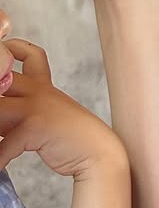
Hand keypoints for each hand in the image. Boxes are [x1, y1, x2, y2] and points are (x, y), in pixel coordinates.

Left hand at [0, 39, 124, 180]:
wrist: (99, 153)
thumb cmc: (70, 138)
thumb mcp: (42, 118)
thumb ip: (15, 114)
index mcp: (44, 86)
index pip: (30, 54)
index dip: (11, 49)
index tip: (3, 62)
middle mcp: (40, 91)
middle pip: (3, 75)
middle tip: (0, 111)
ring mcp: (38, 107)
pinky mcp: (37, 127)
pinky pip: (5, 144)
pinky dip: (0, 158)